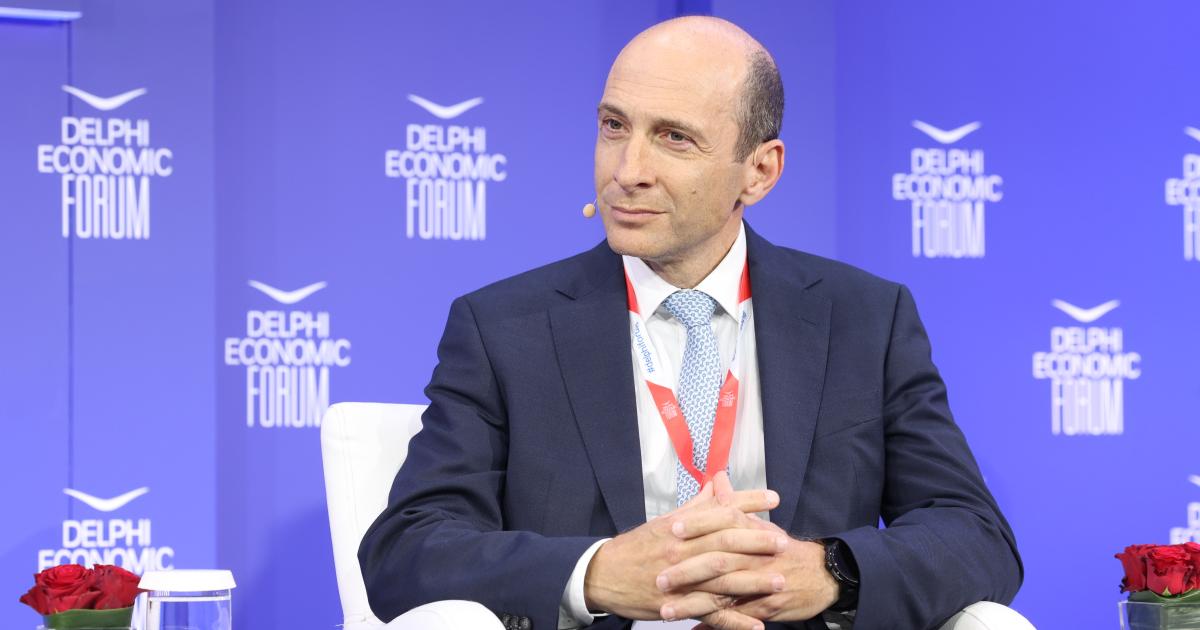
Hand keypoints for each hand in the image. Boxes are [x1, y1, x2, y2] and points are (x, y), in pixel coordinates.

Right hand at [583, 473, 780, 619]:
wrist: (603, 575)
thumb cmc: (637, 546)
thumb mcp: (665, 521)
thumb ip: (697, 506)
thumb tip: (719, 483)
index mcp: (680, 527)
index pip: (718, 510)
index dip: (747, 502)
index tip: (774, 497)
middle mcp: (681, 551)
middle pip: (723, 544)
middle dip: (756, 542)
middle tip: (783, 542)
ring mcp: (680, 580)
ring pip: (720, 580)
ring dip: (752, 582)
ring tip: (778, 581)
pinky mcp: (677, 606)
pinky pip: (710, 615)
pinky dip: (734, 622)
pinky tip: (757, 626)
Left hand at [664, 513, 838, 628]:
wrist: (822, 576)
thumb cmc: (784, 550)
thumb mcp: (761, 524)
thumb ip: (735, 504)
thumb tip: (717, 479)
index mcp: (754, 532)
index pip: (725, 521)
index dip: (698, 524)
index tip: (672, 528)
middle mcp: (756, 556)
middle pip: (719, 561)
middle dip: (687, 571)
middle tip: (660, 578)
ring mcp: (761, 583)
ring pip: (723, 594)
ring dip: (693, 604)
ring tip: (666, 610)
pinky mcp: (765, 607)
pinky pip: (736, 618)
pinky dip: (714, 625)